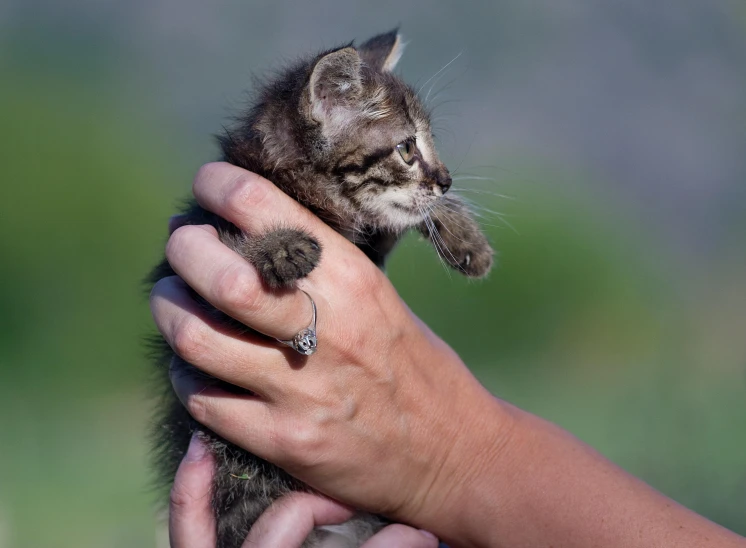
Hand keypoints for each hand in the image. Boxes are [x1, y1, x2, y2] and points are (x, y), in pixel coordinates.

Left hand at [150, 162, 512, 535]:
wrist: (452, 452)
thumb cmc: (411, 365)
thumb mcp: (379, 299)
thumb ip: (319, 269)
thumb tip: (245, 232)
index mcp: (353, 281)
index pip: (265, 210)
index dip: (220, 187)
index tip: (206, 186)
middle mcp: (328, 329)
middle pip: (220, 276)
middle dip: (183, 250)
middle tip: (180, 247)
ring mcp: (303, 390)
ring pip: (196, 337)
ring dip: (170, 311)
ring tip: (174, 301)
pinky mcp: (286, 441)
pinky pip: (203, 400)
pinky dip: (186, 376)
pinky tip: (196, 368)